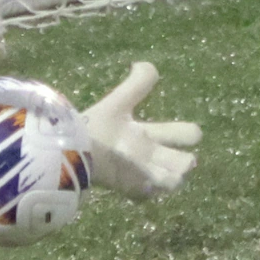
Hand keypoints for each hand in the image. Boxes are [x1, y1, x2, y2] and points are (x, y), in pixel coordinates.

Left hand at [83, 61, 201, 198]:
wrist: (71, 149)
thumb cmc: (94, 126)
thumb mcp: (119, 102)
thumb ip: (137, 83)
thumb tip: (144, 63)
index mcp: (148, 134)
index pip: (186, 134)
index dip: (189, 134)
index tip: (175, 135)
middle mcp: (148, 155)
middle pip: (185, 161)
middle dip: (185, 161)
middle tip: (173, 160)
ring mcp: (139, 174)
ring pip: (172, 181)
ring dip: (170, 178)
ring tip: (156, 174)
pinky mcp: (127, 189)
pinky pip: (148, 196)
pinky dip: (149, 191)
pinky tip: (140, 183)